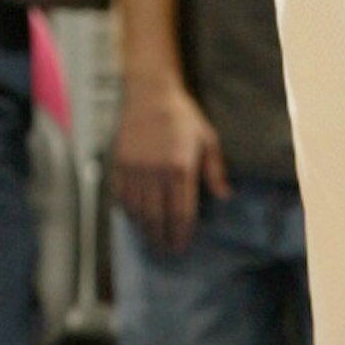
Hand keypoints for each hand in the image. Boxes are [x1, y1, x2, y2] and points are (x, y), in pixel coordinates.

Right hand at [112, 75, 228, 254]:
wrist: (149, 94)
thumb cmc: (182, 116)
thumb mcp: (207, 139)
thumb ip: (215, 170)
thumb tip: (225, 196)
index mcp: (180, 168)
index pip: (181, 212)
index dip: (181, 233)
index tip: (182, 246)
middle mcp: (156, 172)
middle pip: (157, 216)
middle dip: (162, 237)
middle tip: (166, 250)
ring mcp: (135, 169)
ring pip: (138, 210)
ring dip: (145, 229)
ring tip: (151, 239)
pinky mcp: (119, 164)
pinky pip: (121, 196)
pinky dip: (128, 212)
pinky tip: (135, 219)